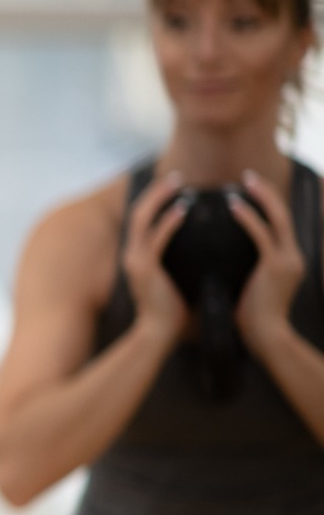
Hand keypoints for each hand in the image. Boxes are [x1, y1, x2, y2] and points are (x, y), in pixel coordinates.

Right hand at [122, 169, 189, 341]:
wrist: (156, 334)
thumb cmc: (169, 313)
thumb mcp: (172, 282)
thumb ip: (177, 264)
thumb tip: (199, 252)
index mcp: (136, 256)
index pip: (141, 220)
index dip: (154, 200)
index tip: (173, 186)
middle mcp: (131, 254)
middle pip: (139, 212)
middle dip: (156, 191)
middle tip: (176, 175)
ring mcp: (136, 260)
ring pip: (144, 219)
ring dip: (161, 198)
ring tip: (178, 183)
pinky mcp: (146, 268)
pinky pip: (158, 238)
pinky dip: (170, 221)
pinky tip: (184, 208)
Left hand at [230, 168, 306, 356]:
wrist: (266, 338)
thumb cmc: (253, 319)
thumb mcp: (251, 288)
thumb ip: (246, 271)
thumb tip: (223, 261)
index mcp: (287, 261)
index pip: (279, 225)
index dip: (267, 205)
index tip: (249, 190)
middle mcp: (293, 256)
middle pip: (283, 214)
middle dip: (267, 193)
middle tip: (248, 176)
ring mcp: (287, 260)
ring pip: (277, 218)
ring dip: (261, 197)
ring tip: (243, 181)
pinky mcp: (276, 266)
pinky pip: (262, 235)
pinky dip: (248, 218)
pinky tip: (234, 205)